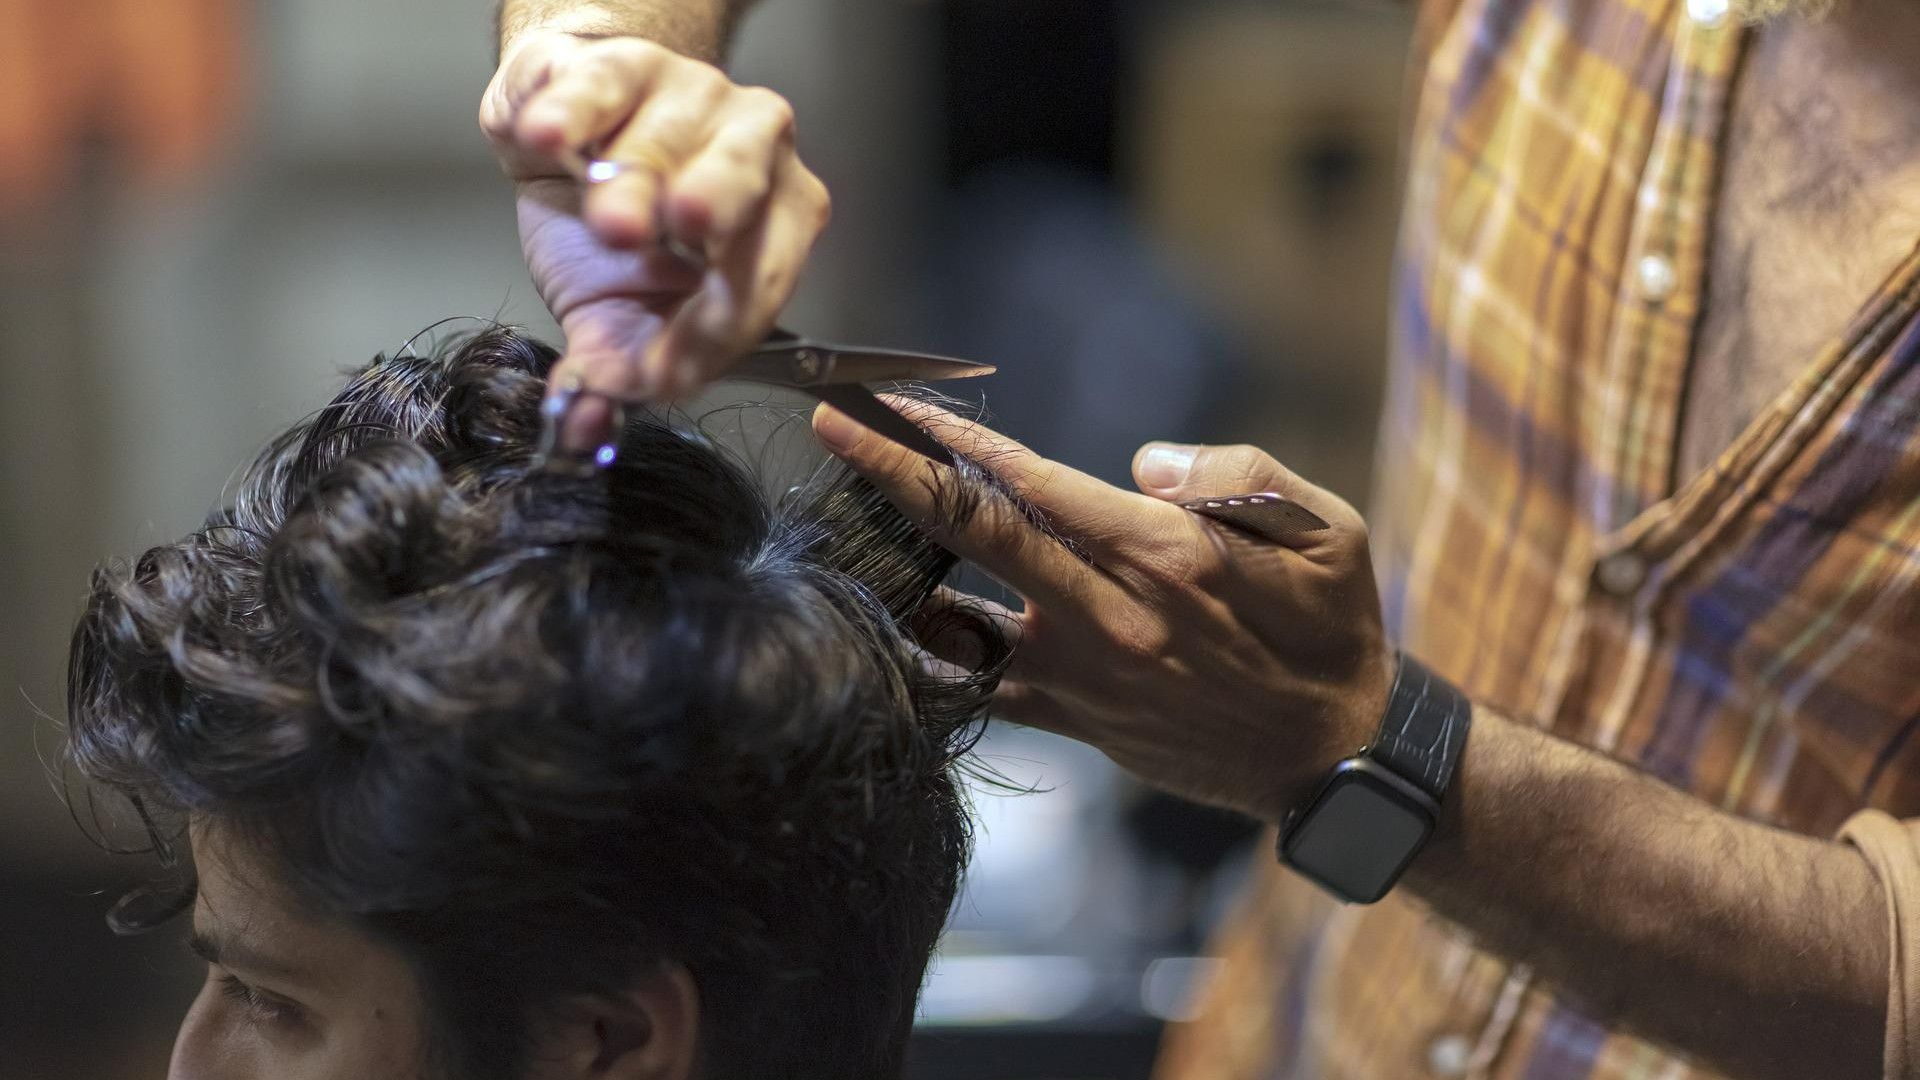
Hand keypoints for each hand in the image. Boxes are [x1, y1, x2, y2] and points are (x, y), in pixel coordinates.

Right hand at [480, 31, 831, 449]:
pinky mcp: (616, 64)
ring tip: (609, 221)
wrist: (565, 135)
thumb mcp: (616, 319)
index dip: (716, 329)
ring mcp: (687, 94)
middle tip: (677, 239)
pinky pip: (599, 86)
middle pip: (743, 178)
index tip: (669, 371)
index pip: (762, 279)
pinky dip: (572, 114)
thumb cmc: (614, 235)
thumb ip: (612, 374)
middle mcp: (750, 146)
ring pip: (667, 134)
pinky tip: (551, 141)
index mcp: (776, 219)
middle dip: (710, 210)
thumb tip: (585, 429)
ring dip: (632, 180)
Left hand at [812, 399, 1395, 822]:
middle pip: (977, 532)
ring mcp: (1085, 674)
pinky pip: (981, 687)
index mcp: (1167, 554)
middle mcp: (1111, 613)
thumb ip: (1237, 476)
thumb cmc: (1332, 627)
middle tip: (831, 425)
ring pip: (961, 613)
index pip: (1033, 484)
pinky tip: (892, 613)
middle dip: (894, 473)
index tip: (890, 405)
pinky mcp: (1078, 720)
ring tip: (845, 513)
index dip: (953, 441)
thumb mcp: (1328, 530)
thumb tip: (1143, 463)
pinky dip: (933, 651)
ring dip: (899, 560)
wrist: (1336, 756)